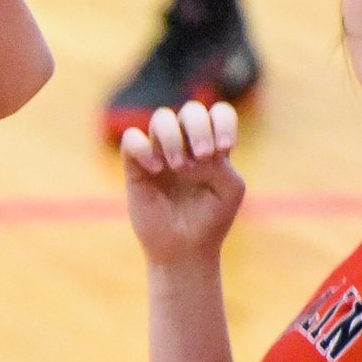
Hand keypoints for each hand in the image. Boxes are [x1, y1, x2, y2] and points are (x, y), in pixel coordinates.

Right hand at [121, 103, 244, 266]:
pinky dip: (144, 147)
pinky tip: (155, 169)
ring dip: (172, 137)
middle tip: (202, 156)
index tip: (224, 148)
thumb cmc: (210, 220)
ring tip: (177, 167)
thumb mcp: (229, 190)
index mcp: (212, 146)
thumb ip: (221, 164)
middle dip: (198, 127)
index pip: (219, 113)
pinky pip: (132, 139)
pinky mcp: (136, 167)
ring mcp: (160, 153)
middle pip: (191, 110)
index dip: (223, 122)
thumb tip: (192, 150)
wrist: (184, 251)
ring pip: (161, 118)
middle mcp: (186, 145)